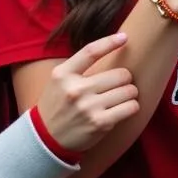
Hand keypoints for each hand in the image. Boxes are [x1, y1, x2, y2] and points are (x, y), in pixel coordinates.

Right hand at [36, 33, 139, 151]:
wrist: (45, 140)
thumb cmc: (58, 104)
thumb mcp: (60, 80)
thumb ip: (80, 65)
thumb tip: (114, 43)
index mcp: (63, 75)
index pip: (90, 51)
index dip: (110, 42)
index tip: (124, 37)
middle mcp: (75, 90)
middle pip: (120, 74)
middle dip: (125, 79)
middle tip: (118, 85)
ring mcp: (88, 108)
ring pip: (129, 90)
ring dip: (130, 93)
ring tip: (121, 97)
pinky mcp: (99, 123)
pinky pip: (131, 107)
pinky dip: (132, 106)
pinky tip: (124, 108)